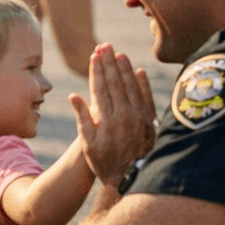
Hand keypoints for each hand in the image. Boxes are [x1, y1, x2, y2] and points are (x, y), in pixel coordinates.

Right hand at [69, 44, 157, 185]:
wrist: (130, 178)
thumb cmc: (104, 161)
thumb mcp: (87, 143)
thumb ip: (82, 118)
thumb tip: (73, 95)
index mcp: (106, 120)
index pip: (100, 88)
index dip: (97, 70)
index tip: (94, 55)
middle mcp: (124, 116)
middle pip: (115, 83)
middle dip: (109, 63)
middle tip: (105, 46)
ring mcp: (139, 117)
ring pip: (132, 87)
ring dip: (125, 68)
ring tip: (119, 53)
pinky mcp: (150, 121)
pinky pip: (147, 98)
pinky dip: (143, 84)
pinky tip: (139, 71)